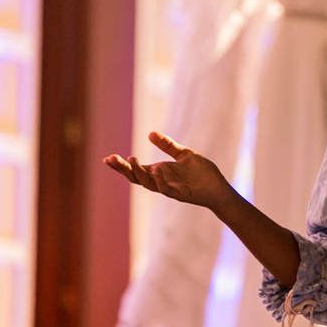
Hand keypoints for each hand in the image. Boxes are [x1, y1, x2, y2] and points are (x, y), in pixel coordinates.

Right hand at [105, 132, 236, 211]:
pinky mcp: (180, 194)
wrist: (218, 187)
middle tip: (111, 159)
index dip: (121, 166)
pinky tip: (155, 170)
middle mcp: (160, 181)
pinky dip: (159, 180)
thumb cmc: (202, 172)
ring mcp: (169, 188)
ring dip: (138, 172)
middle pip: (136, 177)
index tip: (107, 159)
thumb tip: (150, 133)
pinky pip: (165, 188)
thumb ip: (167, 145)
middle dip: (123, 169)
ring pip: (147, 183)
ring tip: (131, 159)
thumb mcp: (183, 154)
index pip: (136, 169)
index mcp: (159, 172)